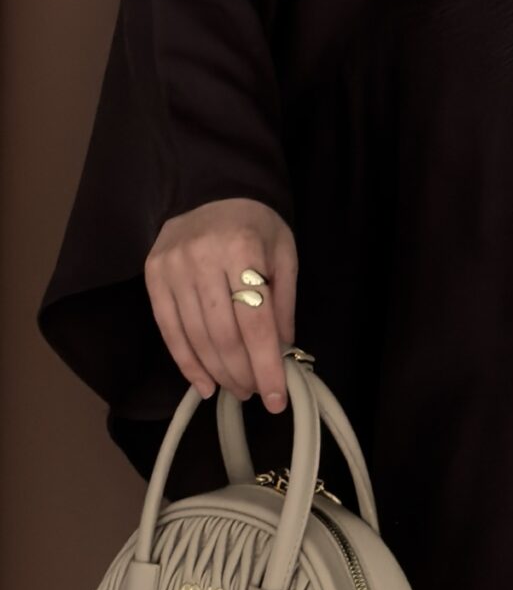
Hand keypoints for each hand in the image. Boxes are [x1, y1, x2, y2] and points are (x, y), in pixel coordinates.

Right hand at [144, 197, 297, 410]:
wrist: (212, 191)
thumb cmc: (255, 225)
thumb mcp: (283, 254)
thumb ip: (283, 303)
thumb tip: (282, 354)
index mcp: (242, 248)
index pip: (255, 321)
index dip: (267, 364)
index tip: (277, 398)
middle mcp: (202, 258)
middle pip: (224, 334)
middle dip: (243, 373)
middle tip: (257, 393)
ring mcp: (172, 268)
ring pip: (196, 337)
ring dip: (218, 372)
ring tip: (238, 389)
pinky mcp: (153, 277)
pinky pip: (169, 330)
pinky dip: (187, 364)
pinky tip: (205, 384)